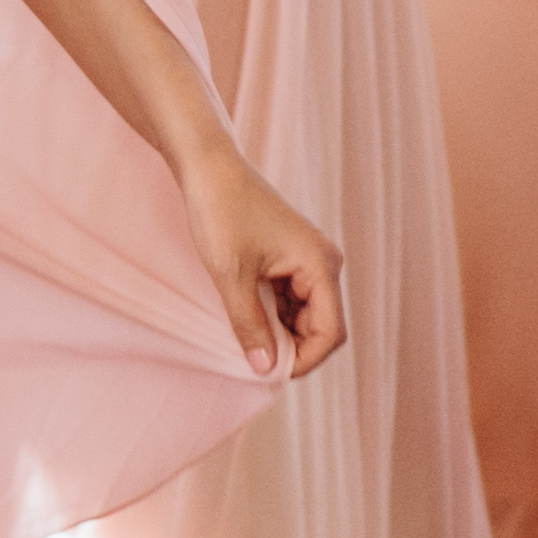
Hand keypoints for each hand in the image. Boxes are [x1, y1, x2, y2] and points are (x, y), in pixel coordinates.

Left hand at [188, 152, 347, 378]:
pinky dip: (270, 313)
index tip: (266, 370)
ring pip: (303, 316)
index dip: (303, 360)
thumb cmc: (220, 213)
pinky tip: (244, 310)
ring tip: (242, 327)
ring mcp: (308, 260)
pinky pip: (290, 299)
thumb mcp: (231, 276)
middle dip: (290, 346)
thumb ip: (250, 325)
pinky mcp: (291, 258)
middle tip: (249, 353)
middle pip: (320, 327)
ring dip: (277, 330)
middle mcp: (323, 263)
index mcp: (321, 265)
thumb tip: (264, 369)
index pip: (330, 333)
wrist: (207, 166)